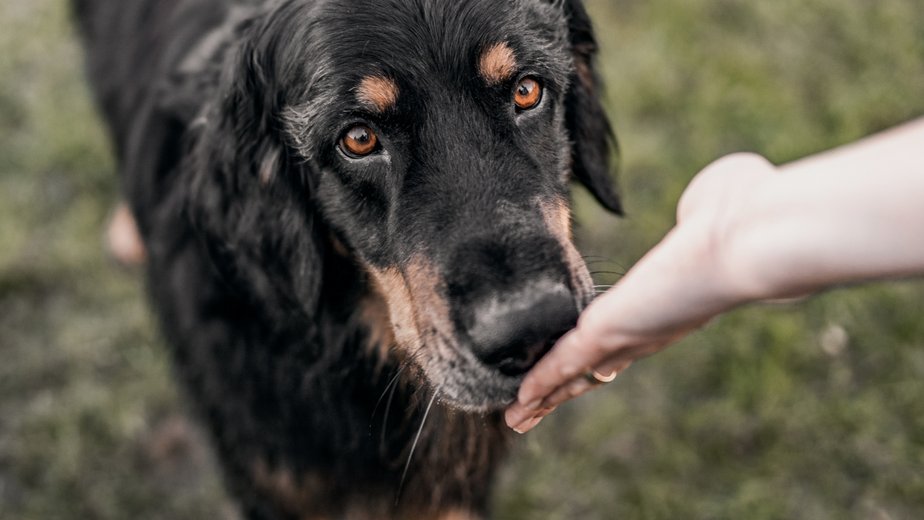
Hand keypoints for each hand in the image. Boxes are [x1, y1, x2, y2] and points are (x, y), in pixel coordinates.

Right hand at [505, 153, 780, 432]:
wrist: (751, 236)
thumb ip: (696, 208)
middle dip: (563, 390)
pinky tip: (519, 400)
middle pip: (596, 371)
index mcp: (670, 305)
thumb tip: (696, 208)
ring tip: (516, 419)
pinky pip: (565, 362)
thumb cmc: (743, 211)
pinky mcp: (609, 331)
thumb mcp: (710, 203)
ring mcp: (629, 335)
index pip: (626, 338)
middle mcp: (650, 331)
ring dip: (545, 397)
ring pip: (576, 375)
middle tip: (536, 410)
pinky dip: (541, 383)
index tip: (581, 363)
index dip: (599, 353)